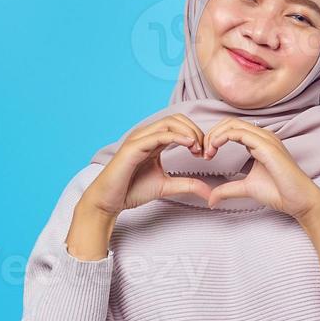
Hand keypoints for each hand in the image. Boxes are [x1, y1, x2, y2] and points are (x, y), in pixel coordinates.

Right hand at [79, 114, 211, 216]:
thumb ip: (187, 185)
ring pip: (169, 123)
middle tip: (204, 150)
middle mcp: (146, 135)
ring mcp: (139, 139)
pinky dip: (176, 137)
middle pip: (176, 119)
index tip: (205, 154)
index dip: (196, 135)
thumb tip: (210, 192)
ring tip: (197, 148)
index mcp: (154, 141)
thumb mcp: (167, 186)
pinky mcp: (133, 147)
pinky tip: (189, 145)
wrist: (109, 201)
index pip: (179, 126)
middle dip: (195, 131)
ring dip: (188, 133)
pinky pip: (158, 135)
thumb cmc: (132, 190)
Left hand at [202, 118, 319, 219]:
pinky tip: (214, 150)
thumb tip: (210, 199)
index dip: (215, 137)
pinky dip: (222, 138)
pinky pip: (239, 133)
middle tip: (203, 152)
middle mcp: (263, 136)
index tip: (206, 155)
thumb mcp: (246, 188)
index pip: (232, 128)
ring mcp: (266, 139)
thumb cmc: (279, 192)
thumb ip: (228, 189)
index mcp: (259, 142)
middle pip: (230, 122)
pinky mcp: (267, 146)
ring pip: (232, 124)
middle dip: (212, 134)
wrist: (298, 200)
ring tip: (207, 152)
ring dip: (214, 135)